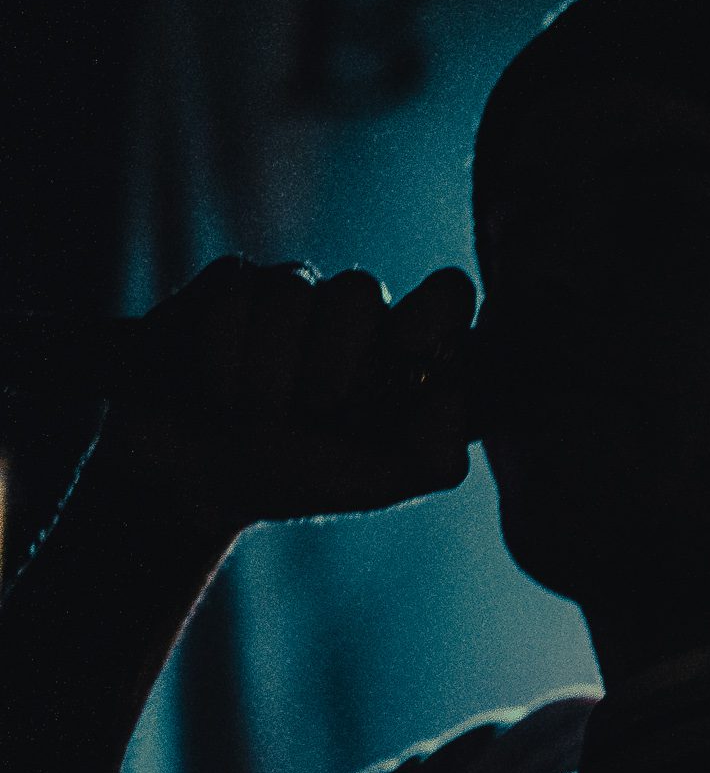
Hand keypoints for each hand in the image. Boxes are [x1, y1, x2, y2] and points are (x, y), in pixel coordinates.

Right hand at [95, 257, 476, 533]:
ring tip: (256, 414)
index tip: (405, 351)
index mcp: (401, 351)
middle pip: (360, 289)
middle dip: (331, 360)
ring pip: (292, 291)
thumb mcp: (378, 484)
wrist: (196, 485)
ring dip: (268, 372)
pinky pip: (233, 293)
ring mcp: (289, 294)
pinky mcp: (227, 287)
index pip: (448, 291)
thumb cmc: (299, 478)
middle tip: (315, 410)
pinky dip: (223, 355)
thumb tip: (451, 391)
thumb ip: (436, 454)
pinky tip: (217, 389)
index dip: (433, 312)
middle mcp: (352, 314)